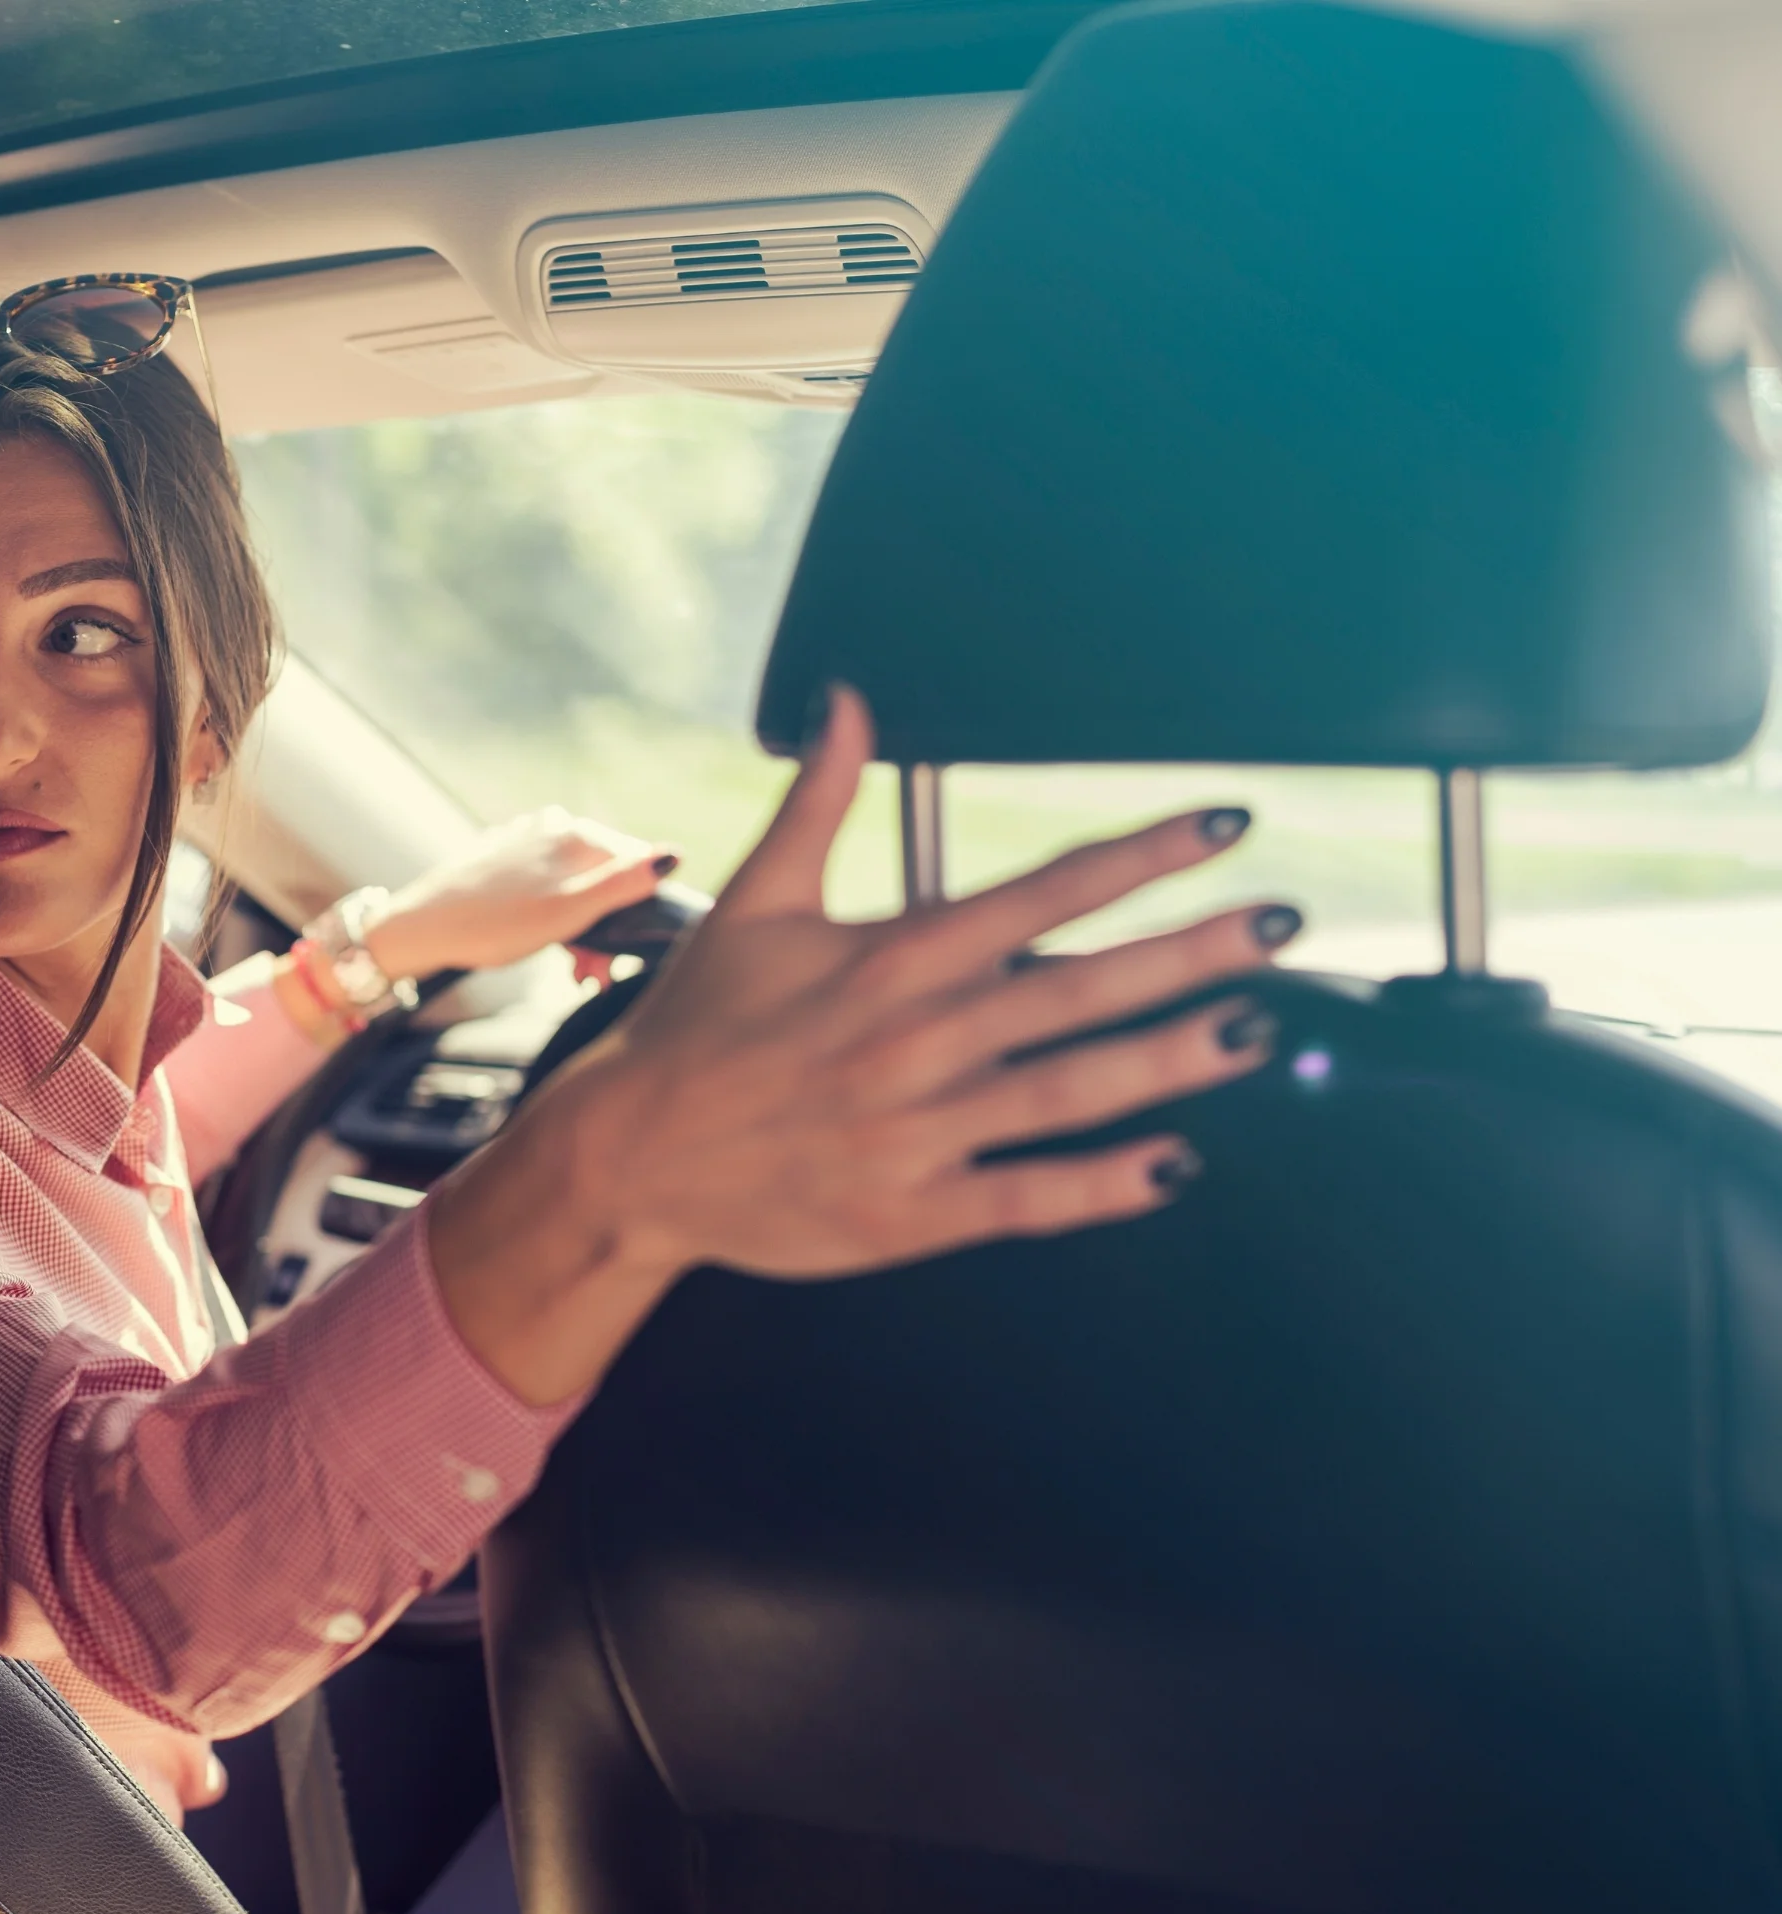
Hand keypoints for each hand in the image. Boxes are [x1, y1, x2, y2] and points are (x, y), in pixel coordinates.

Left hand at [363, 808, 675, 982]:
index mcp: (578, 835)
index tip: (618, 958)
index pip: (638, 866)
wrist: (421, 929)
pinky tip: (542, 943)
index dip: (638, 914)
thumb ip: (623, 885)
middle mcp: (555, 826)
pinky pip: (546, 885)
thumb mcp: (569, 913)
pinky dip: (553, 916)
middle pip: (604, 878)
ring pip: (575, 885)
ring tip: (572, 969)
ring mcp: (527, 839)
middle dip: (607, 928)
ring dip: (582, 929)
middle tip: (592, 975)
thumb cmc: (495, 925)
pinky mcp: (503, 857)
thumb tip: (673, 856)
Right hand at [428, 686, 1297, 1405]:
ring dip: (1171, 1058)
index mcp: (891, 957)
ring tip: (1254, 1028)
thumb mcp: (755, 901)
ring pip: (1072, 1090)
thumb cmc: (695, 1028)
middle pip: (1081, 986)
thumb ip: (819, 799)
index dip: (1141, 855)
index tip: (1221, 826)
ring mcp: (922, 1130)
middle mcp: (920, 1038)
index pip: (1043, 890)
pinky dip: (1104, 1185)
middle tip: (1282, 921)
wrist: (630, 1156)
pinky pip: (1029, 1197)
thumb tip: (846, 700)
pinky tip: (1175, 1165)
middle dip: (1192, 950)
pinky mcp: (913, 1212)